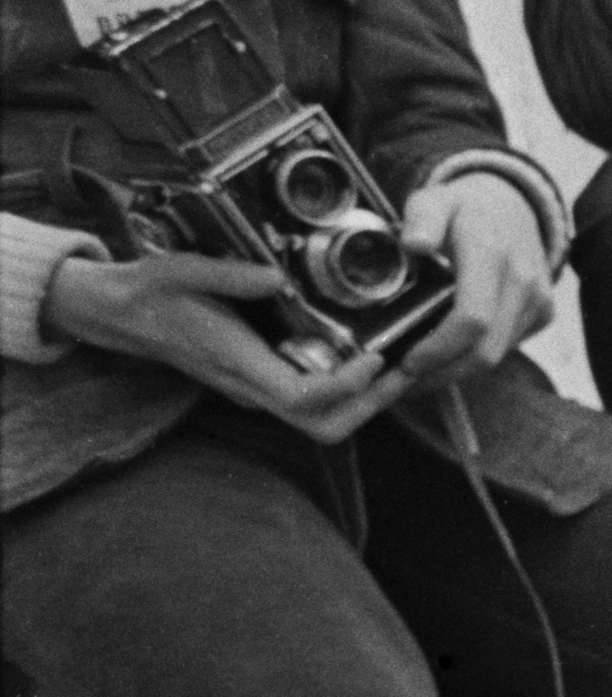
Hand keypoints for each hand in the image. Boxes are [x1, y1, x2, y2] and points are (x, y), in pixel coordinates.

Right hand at [42, 249, 393, 437]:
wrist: (120, 314)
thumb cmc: (150, 292)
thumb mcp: (181, 270)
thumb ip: (227, 274)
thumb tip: (275, 275)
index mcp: (236, 362)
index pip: (303, 398)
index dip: (346, 387)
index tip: (376, 357)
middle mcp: (251, 386)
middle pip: (324, 426)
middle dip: (371, 404)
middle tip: (406, 367)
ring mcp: (257, 389)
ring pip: (322, 420)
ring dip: (366, 400)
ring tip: (399, 362)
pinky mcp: (262, 382)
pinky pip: (313, 400)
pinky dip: (348, 388)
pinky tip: (367, 355)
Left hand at [390, 173, 552, 384]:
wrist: (513, 205)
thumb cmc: (462, 208)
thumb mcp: (433, 200)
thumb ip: (422, 217)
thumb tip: (415, 243)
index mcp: (491, 254)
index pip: (472, 319)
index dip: (439, 349)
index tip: (407, 362)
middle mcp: (523, 281)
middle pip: (486, 350)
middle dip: (443, 373)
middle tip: (404, 380)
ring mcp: (539, 300)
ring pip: (499, 355)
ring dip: (458, 371)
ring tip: (421, 372)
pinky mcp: (544, 312)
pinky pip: (509, 346)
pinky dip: (476, 357)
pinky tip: (449, 352)